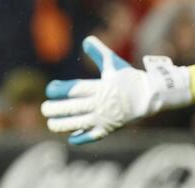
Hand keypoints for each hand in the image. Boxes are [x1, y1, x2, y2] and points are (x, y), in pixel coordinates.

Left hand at [41, 36, 191, 144]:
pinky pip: (93, 136)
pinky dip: (82, 138)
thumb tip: (86, 40)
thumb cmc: (129, 78)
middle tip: (44, 109)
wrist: (150, 97)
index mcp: (100, 87)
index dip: (61, 90)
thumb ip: (99, 52)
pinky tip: (71, 139)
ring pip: (79, 124)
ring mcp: (104, 118)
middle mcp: (100, 104)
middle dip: (56, 109)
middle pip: (73, 108)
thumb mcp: (114, 63)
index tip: (49, 90)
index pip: (76, 89)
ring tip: (51, 124)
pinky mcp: (109, 129)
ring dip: (63, 125)